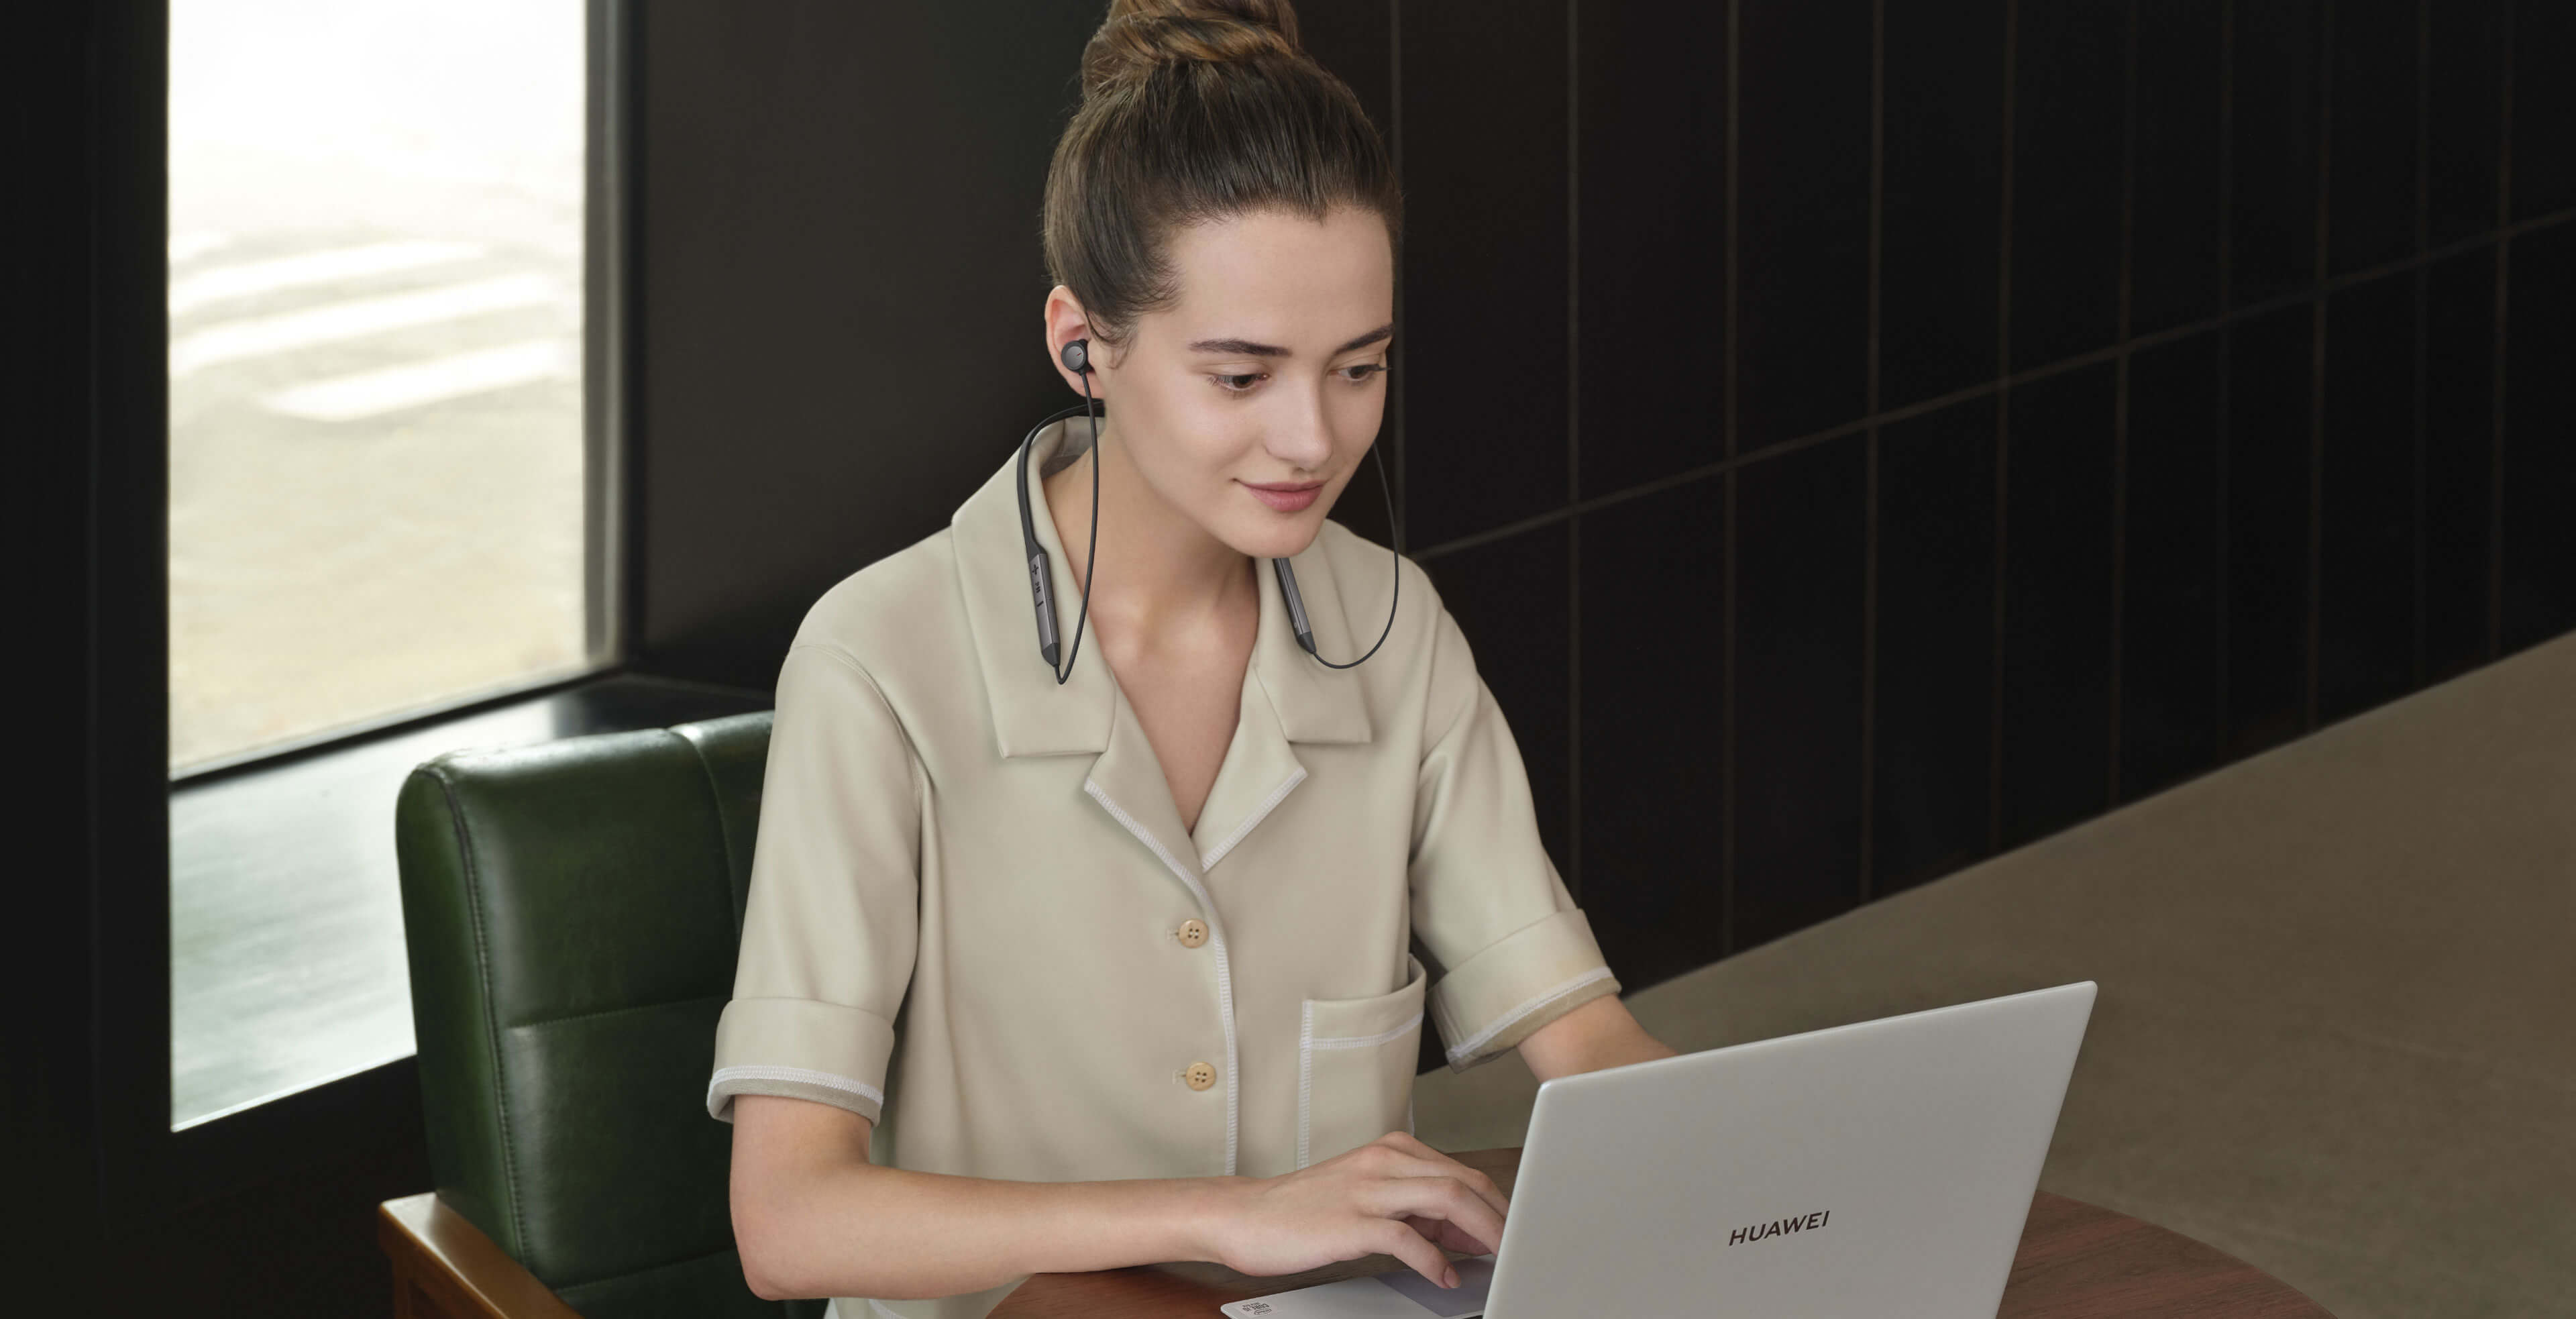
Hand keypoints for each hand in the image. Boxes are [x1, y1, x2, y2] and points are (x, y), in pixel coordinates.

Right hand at [1202, 1132, 1508, 1289]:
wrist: (1245, 1216)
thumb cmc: (1306, 1210)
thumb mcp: (1367, 1195)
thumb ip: (1413, 1207)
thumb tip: (1463, 1232)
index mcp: (1391, 1150)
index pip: (1462, 1171)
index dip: (1495, 1203)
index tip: (1515, 1229)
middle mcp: (1383, 1160)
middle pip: (1464, 1181)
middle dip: (1500, 1215)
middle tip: (1520, 1245)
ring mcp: (1367, 1189)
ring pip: (1446, 1199)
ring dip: (1483, 1231)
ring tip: (1499, 1257)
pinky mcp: (1351, 1221)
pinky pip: (1406, 1238)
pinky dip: (1434, 1260)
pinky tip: (1443, 1277)